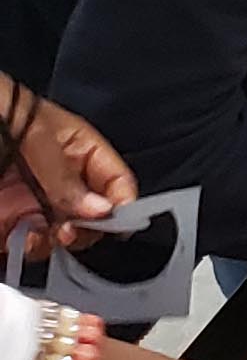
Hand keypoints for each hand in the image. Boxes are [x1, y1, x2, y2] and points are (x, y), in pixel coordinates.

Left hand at [0, 81, 137, 247]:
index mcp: (78, 148)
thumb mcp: (35, 137)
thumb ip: (64, 174)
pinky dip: (30, 249)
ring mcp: (35, 202)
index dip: (121, 203)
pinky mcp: (10, 222)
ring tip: (44, 234)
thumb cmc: (1, 110)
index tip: (114, 221)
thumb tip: (98, 208)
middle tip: (72, 229)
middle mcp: (61, 179)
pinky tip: (22, 240)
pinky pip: (30, 244)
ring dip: (58, 242)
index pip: (116, 181)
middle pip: (94, 215)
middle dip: (88, 228)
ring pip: (64, 235)